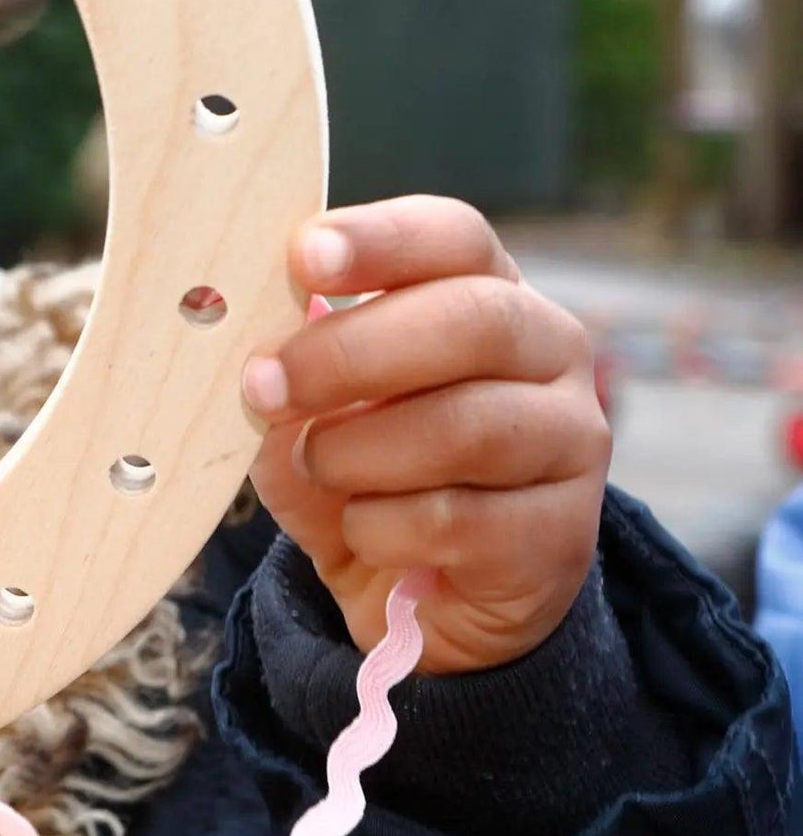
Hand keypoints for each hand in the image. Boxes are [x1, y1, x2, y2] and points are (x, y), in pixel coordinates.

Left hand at [241, 195, 610, 674]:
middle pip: (475, 320)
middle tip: (265, 385)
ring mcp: (571, 443)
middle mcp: (550, 354)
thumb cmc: (364, 473)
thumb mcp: (311, 415)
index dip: (382, 240)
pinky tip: (366, 532)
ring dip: (358, 452)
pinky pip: (457, 521)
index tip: (304, 257)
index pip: (455, 238)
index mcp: (487, 293)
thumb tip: (264, 359)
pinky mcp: (561, 535)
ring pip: (465, 427)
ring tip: (317, 467)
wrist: (418, 598)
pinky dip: (381, 528)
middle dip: (353, 352)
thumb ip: (292, 376)